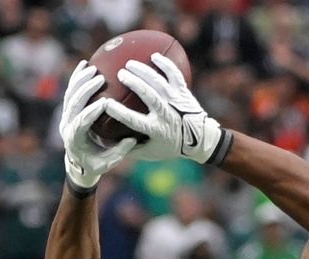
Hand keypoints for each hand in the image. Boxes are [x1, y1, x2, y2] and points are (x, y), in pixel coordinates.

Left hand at [60, 62, 135, 189]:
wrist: (79, 162)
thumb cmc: (96, 164)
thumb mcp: (108, 163)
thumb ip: (118, 151)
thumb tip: (131, 139)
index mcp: (74, 139)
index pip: (80, 122)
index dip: (91, 112)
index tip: (105, 102)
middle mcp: (66, 125)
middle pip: (72, 104)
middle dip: (85, 90)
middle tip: (100, 79)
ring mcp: (65, 115)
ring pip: (69, 94)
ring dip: (80, 80)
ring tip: (94, 69)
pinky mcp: (68, 108)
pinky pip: (70, 90)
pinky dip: (76, 77)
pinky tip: (85, 65)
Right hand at [106, 54, 224, 163]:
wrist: (202, 141)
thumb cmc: (172, 147)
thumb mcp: (151, 152)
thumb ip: (130, 148)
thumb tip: (105, 140)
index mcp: (157, 129)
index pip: (135, 120)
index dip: (119, 112)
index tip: (106, 103)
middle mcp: (167, 114)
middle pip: (149, 95)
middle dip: (134, 83)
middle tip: (120, 73)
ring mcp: (176, 102)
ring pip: (160, 82)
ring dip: (144, 71)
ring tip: (129, 63)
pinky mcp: (184, 93)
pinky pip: (175, 75)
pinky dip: (166, 64)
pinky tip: (154, 55)